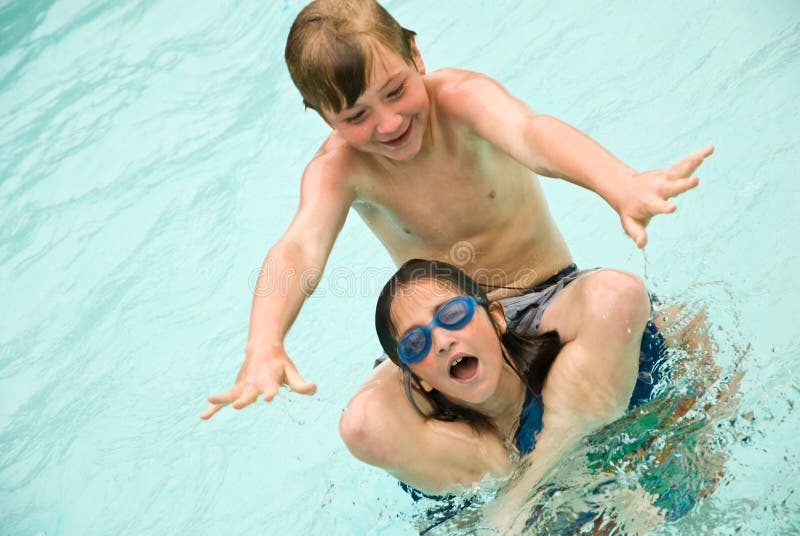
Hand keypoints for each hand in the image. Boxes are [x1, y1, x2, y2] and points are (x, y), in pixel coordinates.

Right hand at [200, 346, 316, 419]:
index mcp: (269, 378)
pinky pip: (223, 399)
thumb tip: (314, 389)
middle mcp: (254, 382)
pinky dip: (214, 408)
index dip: (270, 392)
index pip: (270, 387)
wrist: (262, 348)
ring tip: (209, 401)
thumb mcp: (291, 371)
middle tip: (236, 406)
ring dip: (221, 398)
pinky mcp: (236, 388)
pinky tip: (203, 416)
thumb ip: (300, 384)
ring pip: (231, 393)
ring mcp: (243, 385)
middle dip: (243, 399)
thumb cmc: (279, 364)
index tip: (268, 398)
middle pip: (248, 392)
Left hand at [617, 145, 713, 247]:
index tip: (673, 208)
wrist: (622, 187)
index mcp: (649, 203)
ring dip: (693, 161)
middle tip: (696, 180)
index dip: (664, 208)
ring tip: (708, 152)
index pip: (657, 206)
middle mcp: (657, 189)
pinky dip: (695, 157)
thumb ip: (636, 233)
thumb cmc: (629, 209)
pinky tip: (709, 149)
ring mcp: (663, 179)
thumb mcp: (629, 223)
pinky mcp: (668, 172)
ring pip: (679, 170)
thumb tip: (640, 245)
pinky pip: (683, 164)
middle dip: (683, 184)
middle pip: (672, 186)